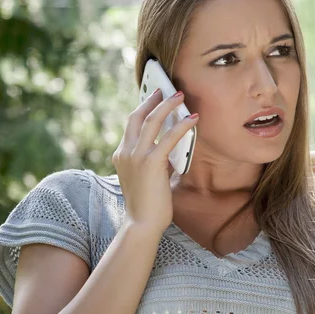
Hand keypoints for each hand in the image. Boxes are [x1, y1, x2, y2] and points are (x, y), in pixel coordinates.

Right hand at [112, 89, 198, 233]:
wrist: (142, 223)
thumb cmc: (148, 205)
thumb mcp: (148, 178)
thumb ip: (157, 162)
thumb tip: (174, 150)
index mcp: (121, 155)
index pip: (131, 126)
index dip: (143, 110)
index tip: (154, 99)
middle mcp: (125, 152)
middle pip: (137, 116)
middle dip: (152, 100)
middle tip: (165, 90)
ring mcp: (136, 156)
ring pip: (151, 121)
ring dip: (167, 105)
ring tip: (180, 96)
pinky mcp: (150, 163)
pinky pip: (168, 137)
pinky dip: (181, 125)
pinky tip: (193, 119)